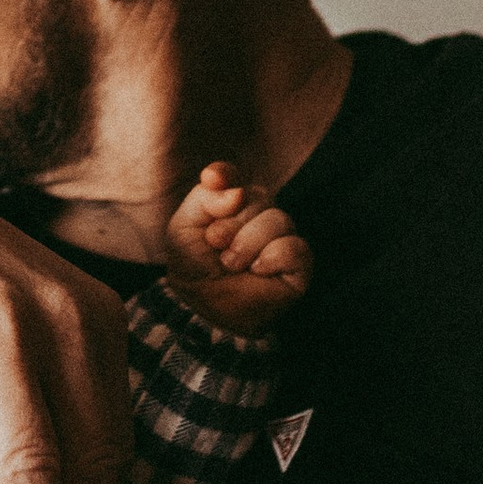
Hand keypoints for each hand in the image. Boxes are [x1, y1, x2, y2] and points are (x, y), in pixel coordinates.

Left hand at [163, 165, 310, 333]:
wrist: (204, 309)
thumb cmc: (194, 268)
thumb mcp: (183, 229)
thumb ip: (203, 200)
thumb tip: (237, 192)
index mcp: (230, 202)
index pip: (232, 176)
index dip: (225, 174)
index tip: (212, 179)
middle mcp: (259, 214)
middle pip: (257, 196)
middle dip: (231, 224)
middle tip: (216, 245)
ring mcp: (281, 236)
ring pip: (278, 219)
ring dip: (248, 244)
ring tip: (232, 264)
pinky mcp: (299, 263)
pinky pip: (294, 246)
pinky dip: (272, 258)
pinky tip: (258, 272)